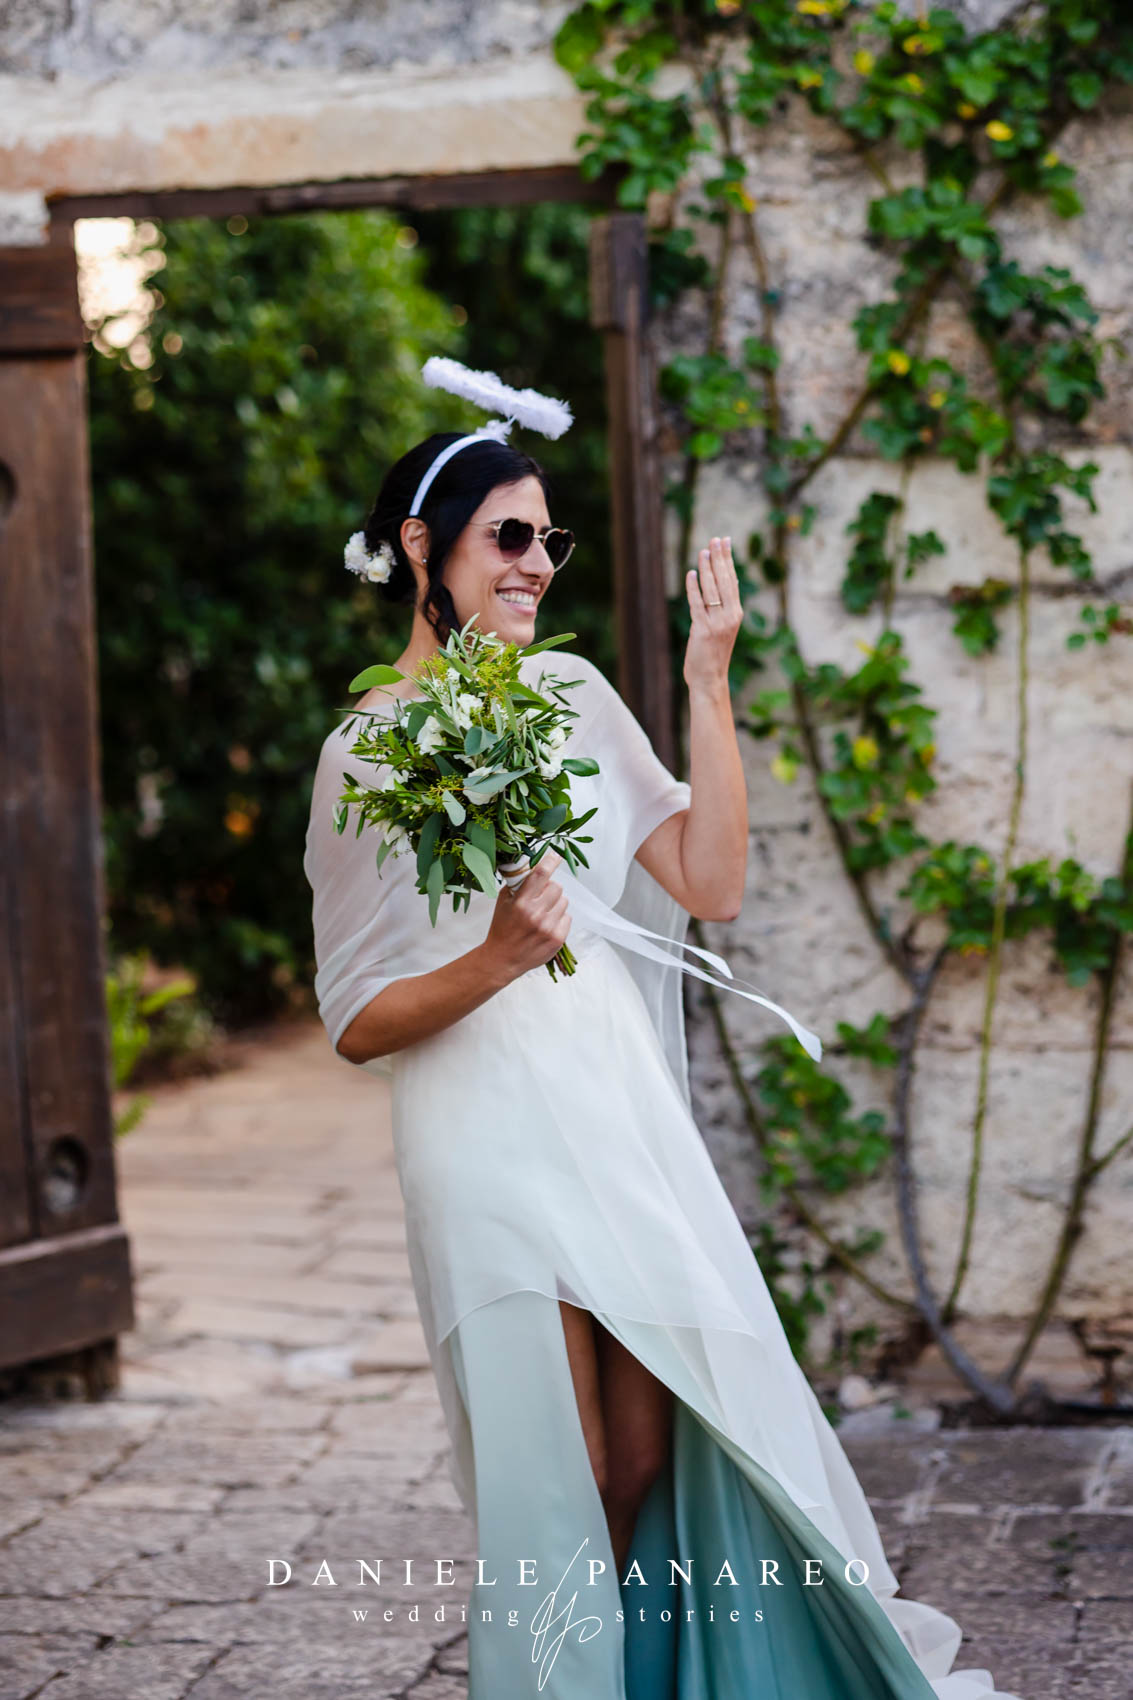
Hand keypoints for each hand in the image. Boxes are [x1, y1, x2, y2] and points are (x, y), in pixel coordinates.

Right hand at [480, 850, 571, 982]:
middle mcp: (536, 914)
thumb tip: (533, 866)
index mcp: (521, 903)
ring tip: (542, 914)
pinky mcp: (557, 939)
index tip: (555, 855)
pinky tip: (547, 925)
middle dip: (550, 889)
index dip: (550, 861)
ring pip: (564, 902)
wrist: (503, 959)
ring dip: (555, 904)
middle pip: (557, 887)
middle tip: (541, 897)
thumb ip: (518, 884)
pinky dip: (559, 919)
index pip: (541, 874)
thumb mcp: (503, 902)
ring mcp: (548, 927)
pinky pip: (567, 918)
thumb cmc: (502, 928)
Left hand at [683, 535, 741, 697]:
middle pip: (724, 580)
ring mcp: (717, 623)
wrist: (710, 679)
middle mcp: (730, 616)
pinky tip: (691, 573)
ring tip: (702, 551)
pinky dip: (694, 588)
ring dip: (706, 568)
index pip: (732, 580)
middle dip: (719, 558)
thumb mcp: (723, 629)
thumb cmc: (714, 655)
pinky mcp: (703, 630)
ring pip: (712, 589)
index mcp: (736, 614)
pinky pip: (698, 604)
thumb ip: (722, 609)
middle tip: (714, 539)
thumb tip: (719, 586)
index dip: (728, 559)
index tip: (725, 541)